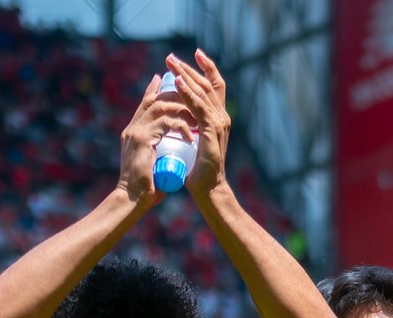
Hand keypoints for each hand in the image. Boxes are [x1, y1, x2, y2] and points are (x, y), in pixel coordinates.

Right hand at [116, 72, 185, 205]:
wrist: (133, 200)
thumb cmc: (146, 187)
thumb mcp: (154, 163)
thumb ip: (160, 152)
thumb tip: (173, 151)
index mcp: (134, 132)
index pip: (147, 104)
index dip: (161, 93)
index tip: (177, 87)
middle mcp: (133, 128)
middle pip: (155, 100)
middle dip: (176, 97)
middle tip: (195, 104)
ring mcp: (136, 132)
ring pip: (161, 107)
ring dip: (182, 111)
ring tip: (196, 121)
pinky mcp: (142, 139)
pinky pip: (166, 123)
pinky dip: (181, 127)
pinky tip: (191, 137)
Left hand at [166, 50, 229, 198]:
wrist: (207, 189)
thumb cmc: (197, 170)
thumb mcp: (192, 140)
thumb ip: (189, 126)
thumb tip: (175, 115)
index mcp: (217, 118)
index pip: (213, 87)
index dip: (205, 69)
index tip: (191, 55)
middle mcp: (221, 117)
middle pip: (207, 84)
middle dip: (189, 68)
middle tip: (170, 57)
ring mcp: (218, 123)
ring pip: (202, 92)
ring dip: (185, 75)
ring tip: (170, 63)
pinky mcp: (212, 130)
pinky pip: (198, 106)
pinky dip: (187, 93)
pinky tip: (176, 82)